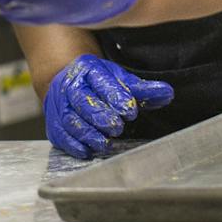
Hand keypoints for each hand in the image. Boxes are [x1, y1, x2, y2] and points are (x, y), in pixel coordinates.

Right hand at [43, 53, 172, 159]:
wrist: (65, 82)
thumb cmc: (97, 83)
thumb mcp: (119, 79)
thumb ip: (142, 89)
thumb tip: (168, 93)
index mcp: (89, 70)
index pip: (101, 82)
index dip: (115, 97)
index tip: (130, 111)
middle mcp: (71, 86)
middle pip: (82, 101)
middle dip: (100, 116)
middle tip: (117, 128)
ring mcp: (59, 105)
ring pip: (70, 119)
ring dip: (88, 133)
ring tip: (105, 143)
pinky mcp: (53, 124)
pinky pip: (60, 135)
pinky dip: (73, 144)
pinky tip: (87, 151)